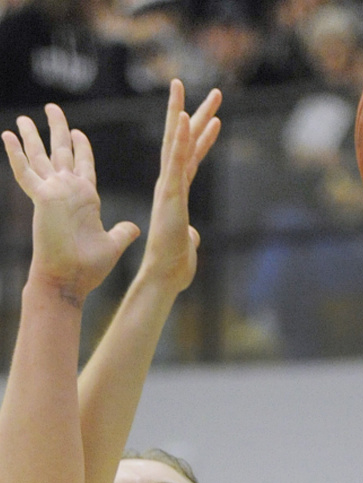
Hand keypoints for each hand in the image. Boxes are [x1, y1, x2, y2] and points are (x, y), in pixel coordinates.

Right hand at [2, 105, 139, 303]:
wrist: (68, 280)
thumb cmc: (87, 269)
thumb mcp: (112, 245)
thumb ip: (122, 232)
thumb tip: (134, 228)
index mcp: (86, 199)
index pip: (83, 165)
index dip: (81, 147)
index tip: (78, 132)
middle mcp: (68, 192)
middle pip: (61, 151)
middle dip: (57, 128)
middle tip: (52, 108)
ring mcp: (53, 193)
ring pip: (40, 156)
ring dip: (32, 136)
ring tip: (24, 118)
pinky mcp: (41, 199)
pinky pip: (25, 172)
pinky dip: (16, 154)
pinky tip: (7, 136)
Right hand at [141, 79, 221, 292]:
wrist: (163, 276)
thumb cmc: (174, 266)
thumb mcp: (188, 245)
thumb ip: (190, 236)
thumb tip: (193, 236)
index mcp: (177, 193)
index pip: (192, 159)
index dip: (203, 138)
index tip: (215, 120)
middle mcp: (171, 185)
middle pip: (185, 142)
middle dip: (199, 115)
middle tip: (215, 92)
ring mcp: (169, 187)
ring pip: (177, 143)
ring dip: (184, 114)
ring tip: (190, 88)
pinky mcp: (169, 194)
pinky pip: (174, 161)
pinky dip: (177, 138)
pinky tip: (181, 117)